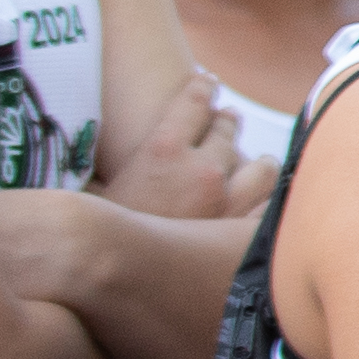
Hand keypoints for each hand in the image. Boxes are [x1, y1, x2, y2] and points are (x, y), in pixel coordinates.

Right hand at [104, 86, 262, 221]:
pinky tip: (263, 201)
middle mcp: (201, 170)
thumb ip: (112, 163)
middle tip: (226, 118)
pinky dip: (265, 203)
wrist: (106, 278)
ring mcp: (228, 202)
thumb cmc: (92, 236)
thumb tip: (103, 148)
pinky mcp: (241, 235)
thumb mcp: (95, 188)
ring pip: (260, 166)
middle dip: (226, 121)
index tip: (206, 80)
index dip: (201, 87)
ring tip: (256, 160)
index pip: (193, 101)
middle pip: (227, 130)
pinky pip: (266, 208)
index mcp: (162, 150)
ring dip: (256, 160)